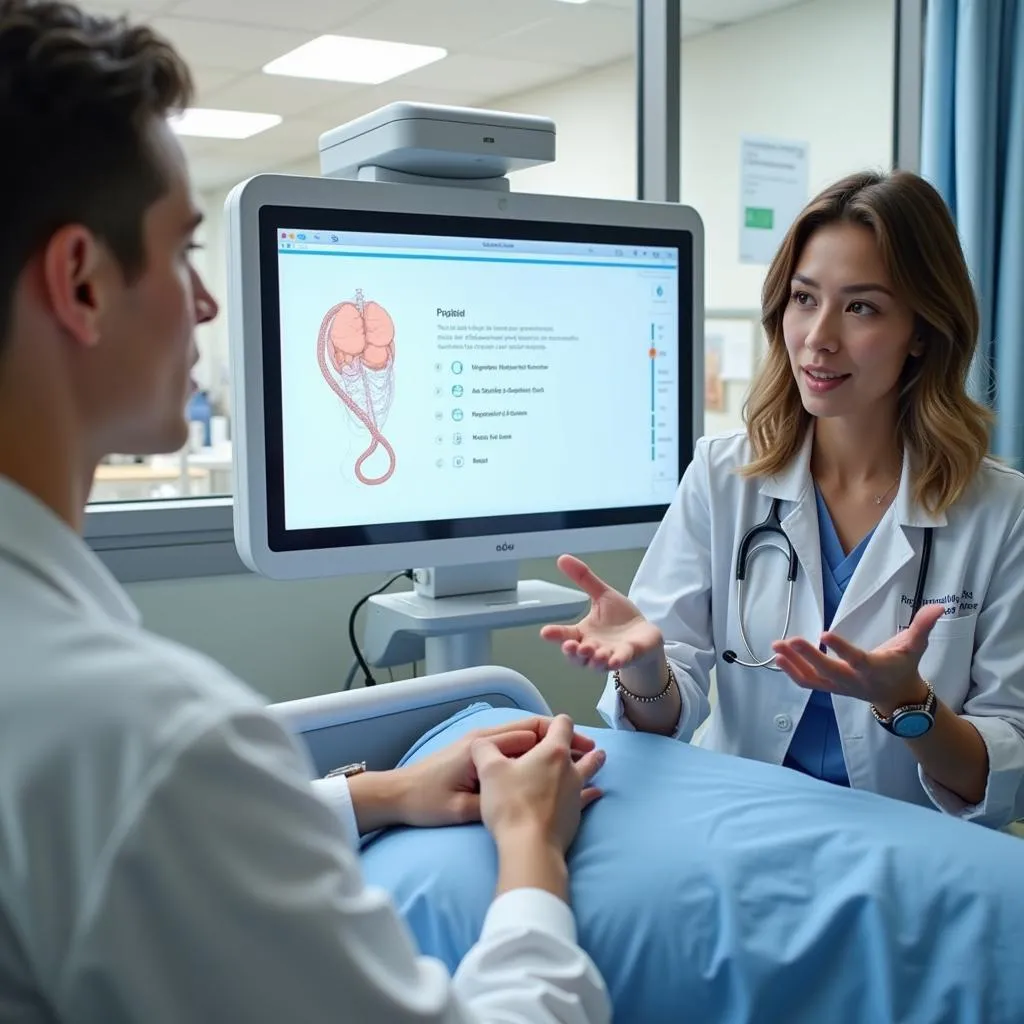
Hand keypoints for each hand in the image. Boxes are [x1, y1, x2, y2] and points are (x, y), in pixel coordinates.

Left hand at [394, 716, 598, 828]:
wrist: (396, 795)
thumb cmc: (426, 802)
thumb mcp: (460, 809)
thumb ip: (491, 800)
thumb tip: (527, 795)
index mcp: (482, 747)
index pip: (529, 732)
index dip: (559, 739)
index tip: (585, 750)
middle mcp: (483, 738)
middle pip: (531, 729)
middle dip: (561, 738)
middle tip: (590, 751)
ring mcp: (480, 745)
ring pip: (524, 737)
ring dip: (550, 745)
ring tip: (578, 757)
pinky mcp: (477, 755)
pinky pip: (513, 746)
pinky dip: (535, 751)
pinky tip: (550, 764)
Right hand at [471, 714, 604, 853]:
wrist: (530, 847)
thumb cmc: (511, 804)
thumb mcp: (489, 770)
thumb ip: (485, 749)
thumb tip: (483, 744)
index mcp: (553, 751)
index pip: (563, 724)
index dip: (555, 722)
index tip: (549, 729)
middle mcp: (570, 769)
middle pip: (584, 750)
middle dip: (582, 744)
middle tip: (584, 744)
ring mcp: (576, 793)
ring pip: (590, 773)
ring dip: (593, 764)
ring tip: (598, 759)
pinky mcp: (576, 815)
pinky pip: (586, 798)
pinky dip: (589, 793)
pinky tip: (595, 793)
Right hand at [541, 554, 663, 671]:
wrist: (645, 634)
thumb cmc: (620, 618)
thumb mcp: (602, 595)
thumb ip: (584, 579)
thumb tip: (562, 558)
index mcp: (584, 634)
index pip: (566, 635)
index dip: (556, 635)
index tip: (545, 632)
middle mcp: (593, 649)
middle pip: (577, 656)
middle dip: (573, 652)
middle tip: (570, 645)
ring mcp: (610, 656)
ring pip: (596, 663)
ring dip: (592, 659)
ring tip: (591, 651)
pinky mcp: (628, 657)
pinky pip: (620, 662)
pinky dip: (616, 662)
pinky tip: (613, 661)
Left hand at [771, 603, 945, 712]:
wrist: (897, 697)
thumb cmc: (903, 666)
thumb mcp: (915, 646)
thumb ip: (923, 626)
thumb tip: (938, 607)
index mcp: (873, 668)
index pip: (856, 659)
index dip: (841, 649)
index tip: (824, 634)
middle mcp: (854, 680)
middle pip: (828, 671)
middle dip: (808, 656)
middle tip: (789, 640)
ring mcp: (839, 687)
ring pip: (813, 679)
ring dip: (793, 664)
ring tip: (776, 646)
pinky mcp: (830, 688)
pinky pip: (808, 683)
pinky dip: (792, 672)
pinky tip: (778, 657)